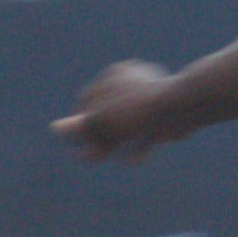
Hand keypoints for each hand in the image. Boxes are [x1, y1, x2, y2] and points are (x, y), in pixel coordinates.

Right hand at [56, 60, 181, 161]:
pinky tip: (132, 160)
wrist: (182, 107)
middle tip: (88, 158)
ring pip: (128, 124)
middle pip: (108, 114)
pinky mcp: (167, 112)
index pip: (87, 101)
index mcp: (113, 76)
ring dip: (116, 144)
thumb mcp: (103, 120)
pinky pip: (148, 130)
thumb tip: (55, 128)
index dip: (80, 125)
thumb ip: (81, 126)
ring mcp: (150, 96)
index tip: (77, 144)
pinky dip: (138, 145)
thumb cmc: (137, 110)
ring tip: (108, 160)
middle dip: (99, 138)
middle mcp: (131, 82)